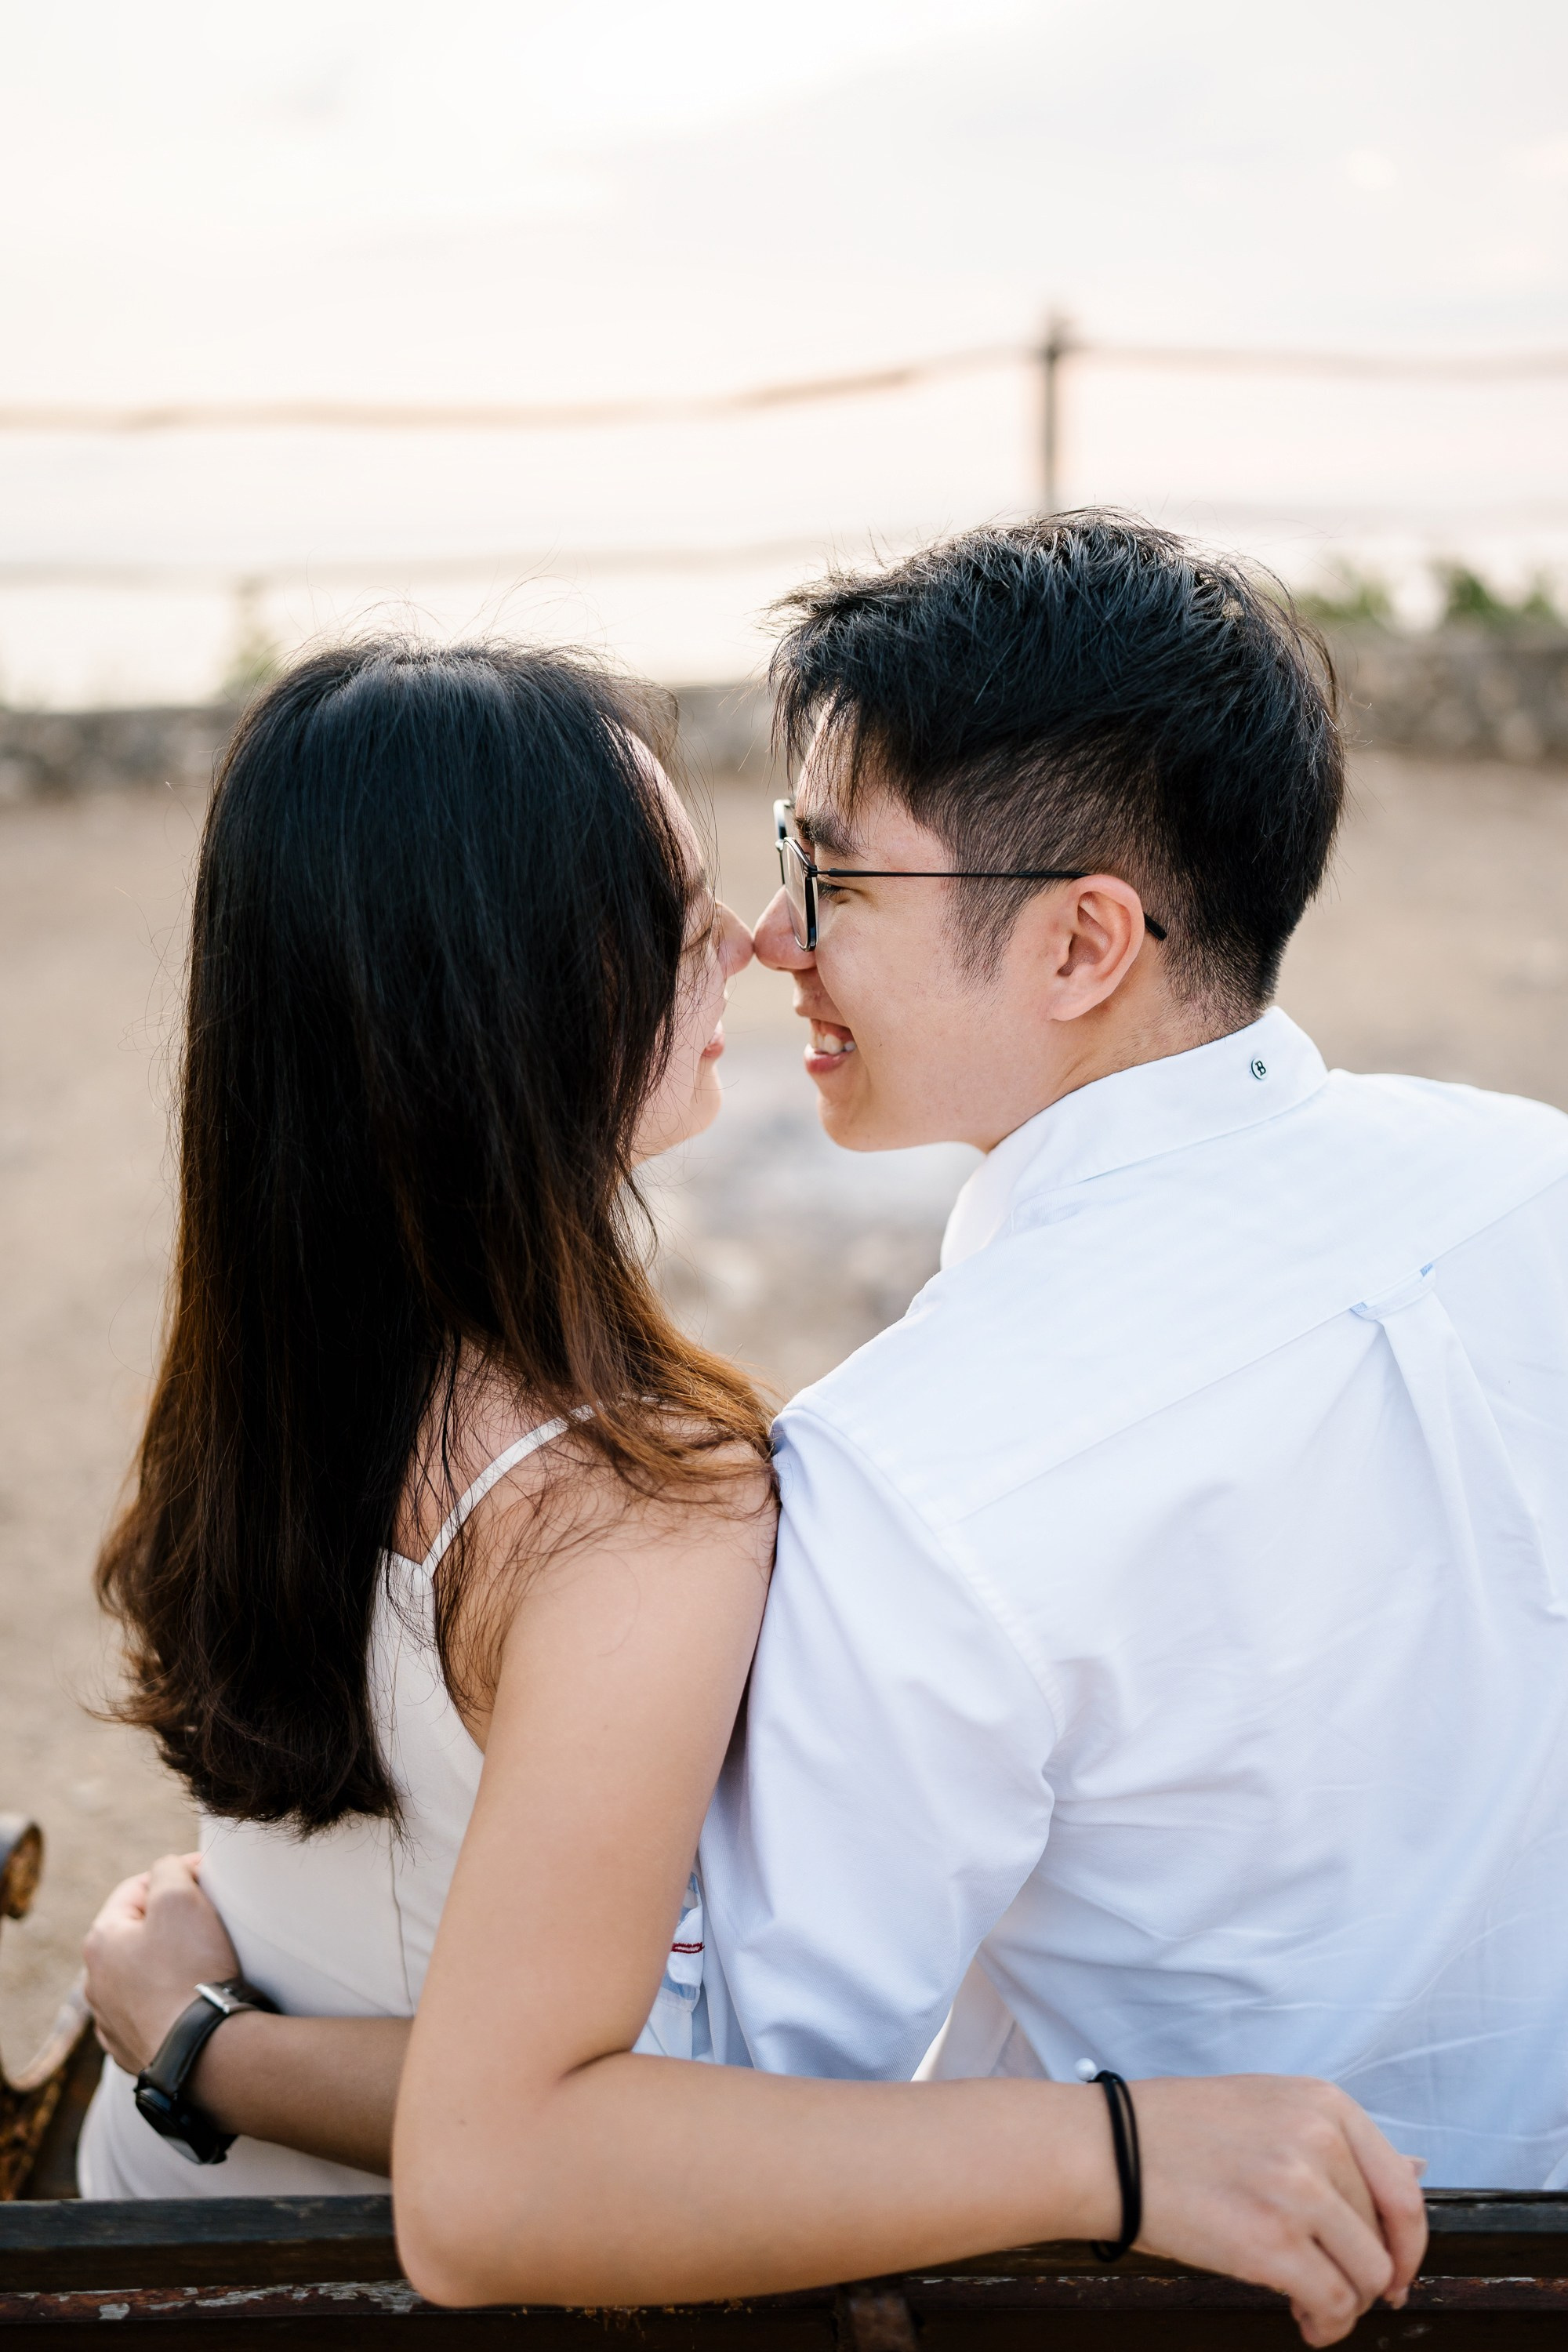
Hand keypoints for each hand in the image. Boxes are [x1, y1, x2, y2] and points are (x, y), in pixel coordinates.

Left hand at [83, 1852, 240, 2074]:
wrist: (204, 2051)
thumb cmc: (191, 1970)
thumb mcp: (180, 1897)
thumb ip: (168, 1869)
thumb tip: (168, 1871)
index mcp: (101, 1941)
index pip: (136, 1888)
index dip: (177, 1874)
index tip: (210, 1877)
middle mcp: (95, 1983)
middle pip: (138, 1933)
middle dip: (172, 1921)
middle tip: (210, 1918)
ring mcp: (111, 2022)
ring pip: (142, 1974)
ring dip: (168, 1962)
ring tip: (205, 1962)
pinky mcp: (133, 2051)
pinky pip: (151, 2012)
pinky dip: (169, 2001)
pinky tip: (192, 2000)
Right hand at [1131, 2075, 1426, 2347]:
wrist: (1108, 2149)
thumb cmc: (1177, 2130)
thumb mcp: (1270, 2107)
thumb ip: (1342, 2143)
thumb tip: (1418, 2166)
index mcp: (1323, 2102)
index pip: (1402, 2187)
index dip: (1408, 2243)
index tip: (1395, 2268)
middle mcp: (1318, 2140)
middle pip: (1384, 2236)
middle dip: (1367, 2277)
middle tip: (1338, 2291)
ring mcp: (1296, 2191)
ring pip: (1366, 2276)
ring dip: (1347, 2305)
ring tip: (1315, 2308)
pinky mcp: (1271, 2244)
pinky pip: (1332, 2303)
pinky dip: (1327, 2325)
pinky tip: (1304, 2321)